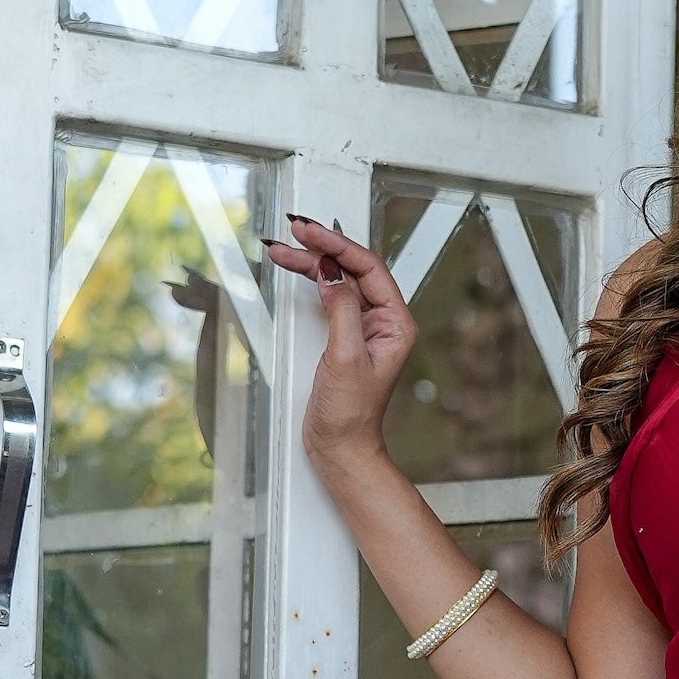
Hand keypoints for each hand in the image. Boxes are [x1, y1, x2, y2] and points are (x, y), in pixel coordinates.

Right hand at [263, 212, 414, 475]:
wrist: (339, 448)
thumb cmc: (350, 415)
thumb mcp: (344, 358)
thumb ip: (342, 310)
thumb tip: (332, 274)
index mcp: (395, 323)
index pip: (368, 268)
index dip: (338, 246)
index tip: (311, 233)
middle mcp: (383, 321)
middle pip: (352, 268)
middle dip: (322, 247)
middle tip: (293, 231)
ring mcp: (362, 327)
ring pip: (338, 279)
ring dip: (311, 262)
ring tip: (283, 249)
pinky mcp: (343, 335)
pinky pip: (328, 296)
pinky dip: (310, 281)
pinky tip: (296, 269)